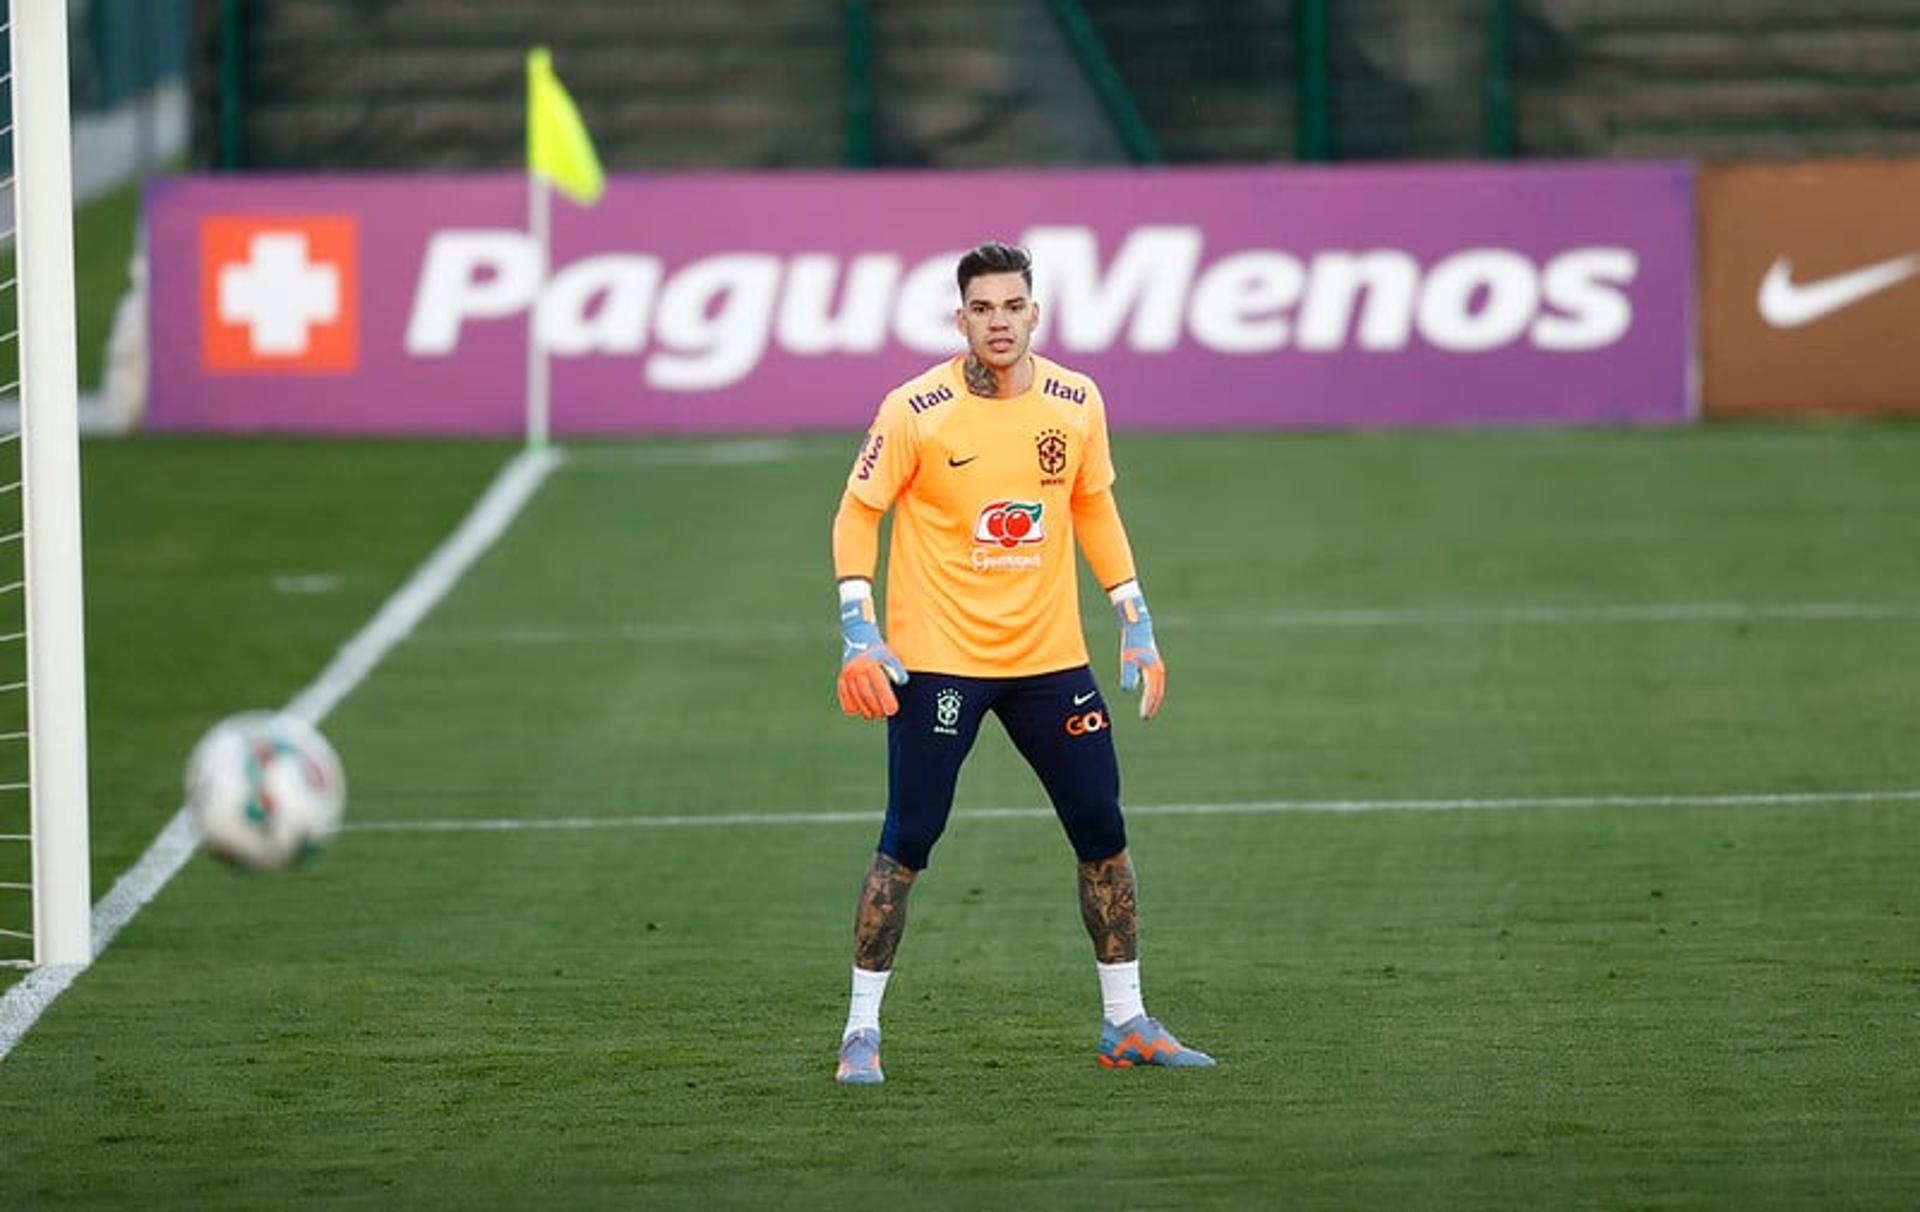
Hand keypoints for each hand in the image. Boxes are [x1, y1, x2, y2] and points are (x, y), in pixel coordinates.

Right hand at [838, 592, 907, 719]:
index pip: (880, 686)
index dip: (886, 700)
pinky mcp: (841, 676)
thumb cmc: (878, 648)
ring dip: (863, 708)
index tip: (893, 711)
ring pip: (855, 696)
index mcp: (871, 663)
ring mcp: (847, 673)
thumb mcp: (890, 654)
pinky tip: (855, 711)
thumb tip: (903, 683)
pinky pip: (843, 693)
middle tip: (883, 715)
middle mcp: (857, 669)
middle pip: (866, 693)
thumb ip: (896, 668)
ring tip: (871, 715)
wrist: (857, 635)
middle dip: (875, 707)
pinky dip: (848, 704)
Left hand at [1114, 589, 1165, 720]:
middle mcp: (1158, 670)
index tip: (1144, 717)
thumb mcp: (1128, 658)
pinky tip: (1143, 690)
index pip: (1154, 693)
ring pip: (1156, 687)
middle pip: (1157, 692)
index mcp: (1155, 671)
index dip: (1149, 706)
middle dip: (1152, 705)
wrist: (1138, 626)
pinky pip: (1153, 681)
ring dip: (1152, 698)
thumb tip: (1128, 690)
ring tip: (1146, 709)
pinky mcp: (1152, 662)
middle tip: (1146, 717)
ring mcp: (1156, 666)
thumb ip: (1129, 674)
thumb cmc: (1132, 641)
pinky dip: (1150, 689)